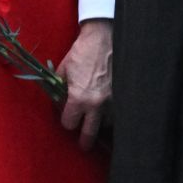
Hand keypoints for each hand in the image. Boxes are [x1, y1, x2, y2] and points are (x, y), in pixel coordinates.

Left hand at [57, 19, 111, 150]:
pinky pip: (117, 113)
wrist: (104, 36)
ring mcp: (113, 100)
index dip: (66, 120)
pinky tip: (108, 112)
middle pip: (89, 134)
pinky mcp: (123, 94)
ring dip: (100, 123)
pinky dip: (112, 114)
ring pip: (106, 124)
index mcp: (79, 98)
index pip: (69, 123)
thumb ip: (59, 89)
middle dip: (84, 140)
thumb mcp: (63, 70)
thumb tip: (58, 103)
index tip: (67, 117)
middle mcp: (97, 103)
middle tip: (83, 146)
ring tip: (96, 121)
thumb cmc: (81, 52)